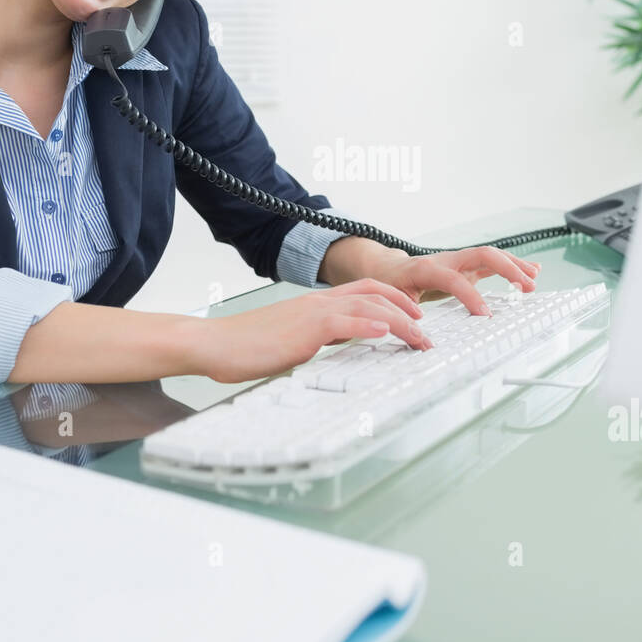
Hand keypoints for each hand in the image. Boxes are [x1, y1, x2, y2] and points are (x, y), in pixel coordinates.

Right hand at [194, 279, 432, 384]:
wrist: (214, 344)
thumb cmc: (245, 347)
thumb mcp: (289, 341)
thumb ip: (313, 340)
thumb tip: (332, 350)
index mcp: (316, 304)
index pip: (364, 291)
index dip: (394, 300)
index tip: (414, 315)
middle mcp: (318, 302)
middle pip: (375, 293)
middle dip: (407, 310)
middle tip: (427, 331)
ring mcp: (312, 313)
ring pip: (368, 308)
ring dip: (399, 323)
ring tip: (420, 338)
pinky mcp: (305, 329)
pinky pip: (344, 323)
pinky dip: (369, 326)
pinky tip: (386, 333)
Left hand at [376, 246, 541, 313]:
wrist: (387, 267)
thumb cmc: (390, 285)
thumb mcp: (391, 302)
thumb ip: (404, 319)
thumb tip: (420, 343)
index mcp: (426, 268)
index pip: (453, 278)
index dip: (469, 295)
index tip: (485, 315)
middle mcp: (446, 260)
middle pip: (481, 254)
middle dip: (506, 269)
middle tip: (525, 287)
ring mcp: (458, 261)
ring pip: (491, 256)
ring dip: (514, 265)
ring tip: (534, 279)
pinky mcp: (466, 266)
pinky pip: (492, 263)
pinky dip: (512, 265)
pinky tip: (532, 270)